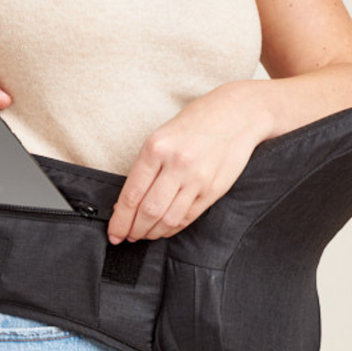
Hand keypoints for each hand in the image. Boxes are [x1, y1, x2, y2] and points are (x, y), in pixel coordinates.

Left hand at [107, 81, 273, 243]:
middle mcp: (177, 164)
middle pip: (149, 211)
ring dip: (152, 233)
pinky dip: (172, 228)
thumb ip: (145, 168)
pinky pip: (188, 217)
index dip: (120, 220)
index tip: (114, 233)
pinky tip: (164, 229)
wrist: (237, 113)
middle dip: (134, 230)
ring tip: (144, 234)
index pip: (132, 195)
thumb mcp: (162, 136)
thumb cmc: (195, 123)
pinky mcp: (214, 189)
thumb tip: (125, 203)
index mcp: (157, 148)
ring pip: (168, 219)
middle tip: (127, 237)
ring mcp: (198, 178)